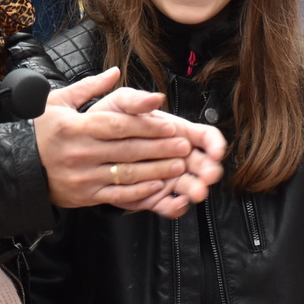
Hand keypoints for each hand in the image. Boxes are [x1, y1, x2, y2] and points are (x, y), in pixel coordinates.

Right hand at [33, 68, 213, 212]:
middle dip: (159, 148)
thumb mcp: (57, 102)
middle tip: (183, 144)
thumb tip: (115, 72)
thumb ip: (89, 87)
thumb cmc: (39, 132)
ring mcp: (84, 177)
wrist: (17, 168)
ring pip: (127, 174)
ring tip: (178, 165)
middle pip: (128, 150)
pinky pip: (118, 195)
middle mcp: (81, 153)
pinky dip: (140, 191)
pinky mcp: (86, 196)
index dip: (146, 125)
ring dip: (156, 170)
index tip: (169, 124)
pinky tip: (158, 185)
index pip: (117, 125)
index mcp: (75, 127)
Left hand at [88, 102, 225, 218]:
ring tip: (196, 192)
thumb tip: (156, 97)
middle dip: (208, 170)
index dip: (215, 144)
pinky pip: (169, 205)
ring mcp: (167, 177)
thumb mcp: (120, 103)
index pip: (205, 137)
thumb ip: (137, 100)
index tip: (216, 152)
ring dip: (195, 189)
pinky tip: (177, 203)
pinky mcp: (153, 196)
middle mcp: (176, 156)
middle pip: (202, 164)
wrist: (86, 145)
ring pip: (188, 186)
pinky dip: (175, 206)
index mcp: (176, 132)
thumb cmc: (107, 119)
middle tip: (208, 175)